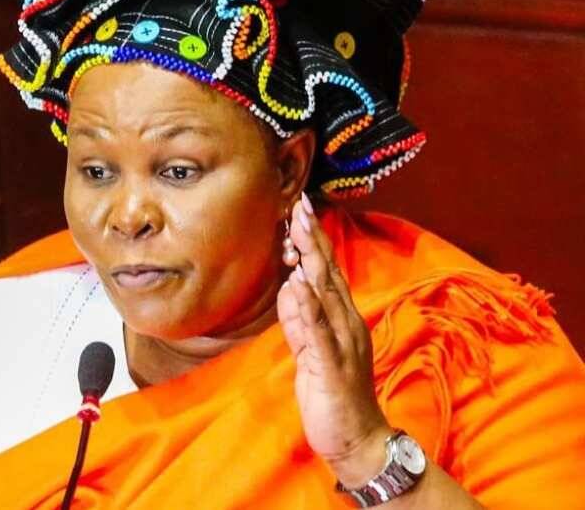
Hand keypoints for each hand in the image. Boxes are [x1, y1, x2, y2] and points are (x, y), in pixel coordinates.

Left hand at [276, 194, 392, 487]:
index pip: (326, 272)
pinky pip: (317, 331)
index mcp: (341, 319)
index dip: (313, 240)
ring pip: (325, 294)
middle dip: (312, 239)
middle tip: (299, 206)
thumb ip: (300, 321)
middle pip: (327, 273)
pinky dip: (308, 307)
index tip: (300, 209)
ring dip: (310, 262)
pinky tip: (298, 285)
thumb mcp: (309, 352)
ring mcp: (342, 343)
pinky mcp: (332, 365)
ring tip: (296, 231)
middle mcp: (346, 324)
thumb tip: (289, 288)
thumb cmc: (333, 394)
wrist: (357, 439)